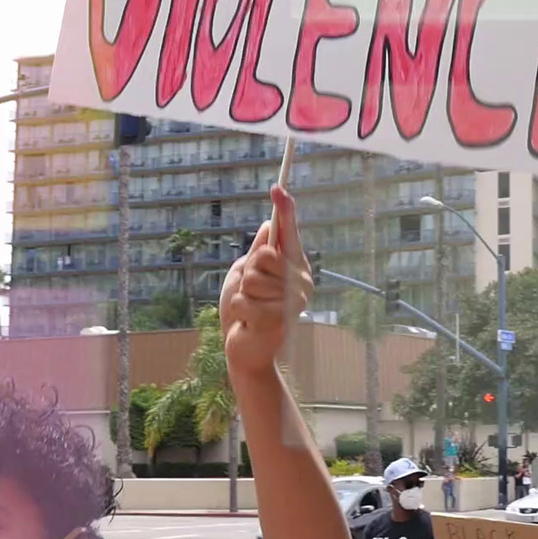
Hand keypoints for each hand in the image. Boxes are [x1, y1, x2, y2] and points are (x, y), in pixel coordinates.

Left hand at [220, 186, 311, 377]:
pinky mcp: (281, 319)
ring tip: (249, 310)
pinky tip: (248, 322)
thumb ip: (258, 254)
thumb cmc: (246, 312)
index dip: (285, 211)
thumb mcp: (245, 275)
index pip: (290, 234)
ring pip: (253, 278)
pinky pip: (244, 300)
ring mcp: (294, 301)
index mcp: (293, 267)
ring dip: (242, 295)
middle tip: (251, 293)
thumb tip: (268, 224)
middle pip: (264, 255)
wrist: (246, 350)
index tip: (278, 188)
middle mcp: (300, 281)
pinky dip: (238, 310)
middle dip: (248, 272)